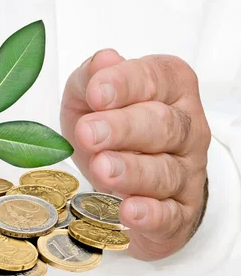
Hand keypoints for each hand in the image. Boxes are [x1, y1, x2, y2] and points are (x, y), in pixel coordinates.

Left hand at [60, 49, 210, 259]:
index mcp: (169, 89)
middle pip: (162, 125)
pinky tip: (130, 210)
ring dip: (133, 171)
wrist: (124, 180)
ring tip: (102, 169)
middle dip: (123, 128)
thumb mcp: (89, 99)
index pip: (155, 78)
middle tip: (89, 133)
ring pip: (165, 171)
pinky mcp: (180, 212)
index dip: (125, 84)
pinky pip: (171, 215)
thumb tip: (103, 60)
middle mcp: (186, 128)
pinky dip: (151, 214)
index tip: (97, 92)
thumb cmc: (110, 131)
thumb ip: (91, 78)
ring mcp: (187, 172)